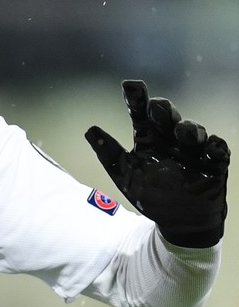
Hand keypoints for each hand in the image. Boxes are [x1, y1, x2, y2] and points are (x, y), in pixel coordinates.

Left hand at [85, 80, 228, 247]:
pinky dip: (215, 148)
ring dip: (189, 129)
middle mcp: (171, 139)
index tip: (129, 85)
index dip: (136, 99)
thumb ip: (109, 153)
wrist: (179, 222)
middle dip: (163, 109)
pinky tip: (210, 149)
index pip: (141, 114)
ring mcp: (193, 151)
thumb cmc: (151, 195)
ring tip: (181, 132)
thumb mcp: (126, 175)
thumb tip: (89, 129)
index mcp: (148, 139)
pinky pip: (218, 151)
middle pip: (167, 116)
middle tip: (155, 107)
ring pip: (193, 130)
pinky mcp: (214, 164)